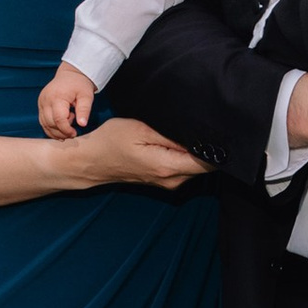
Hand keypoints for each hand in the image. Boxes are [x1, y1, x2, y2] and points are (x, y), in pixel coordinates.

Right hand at [38, 61, 96, 138]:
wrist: (70, 74)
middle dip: (62, 132)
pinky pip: (43, 121)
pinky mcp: (40, 105)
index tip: (75, 133)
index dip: (66, 130)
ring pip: (45, 124)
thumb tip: (83, 124)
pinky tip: (59, 132)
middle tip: (73, 132)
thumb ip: (84, 110)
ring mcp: (41, 102)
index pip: (59, 119)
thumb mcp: (86, 96)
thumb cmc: (79, 84)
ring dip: (56, 132)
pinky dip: (50, 129)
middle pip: (50, 123)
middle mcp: (45, 100)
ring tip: (68, 131)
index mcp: (57, 97)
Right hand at [67, 118, 209, 193]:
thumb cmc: (111, 142)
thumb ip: (172, 135)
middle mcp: (172, 180)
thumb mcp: (141, 129)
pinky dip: (183, 155)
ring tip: (179, 132)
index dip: (216, 147)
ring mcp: (168, 182)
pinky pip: (183, 167)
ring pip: (194, 166)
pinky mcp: (163, 180)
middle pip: (204, 165)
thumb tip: (198, 137)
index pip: (208, 162)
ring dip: (193, 150)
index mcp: (168, 166)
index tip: (214, 130)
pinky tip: (171, 142)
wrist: (91, 161)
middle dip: (205, 147)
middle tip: (197, 125)